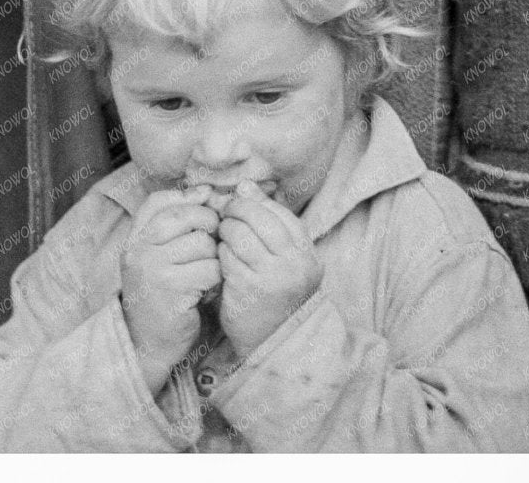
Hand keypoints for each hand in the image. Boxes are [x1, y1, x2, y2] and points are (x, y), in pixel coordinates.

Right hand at [119, 188, 222, 391]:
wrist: (147, 343)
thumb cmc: (159, 294)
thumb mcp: (156, 255)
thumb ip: (174, 223)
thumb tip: (207, 190)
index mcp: (133, 238)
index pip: (158, 201)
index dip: (187, 199)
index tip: (205, 208)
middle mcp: (138, 250)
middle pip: (186, 217)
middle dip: (208, 226)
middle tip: (212, 244)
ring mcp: (154, 269)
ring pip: (202, 243)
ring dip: (214, 256)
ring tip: (207, 270)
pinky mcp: (173, 290)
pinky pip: (210, 269)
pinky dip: (216, 278)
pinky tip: (208, 288)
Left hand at [215, 181, 323, 359]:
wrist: (274, 343)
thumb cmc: (278, 293)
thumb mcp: (286, 259)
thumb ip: (269, 222)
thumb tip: (245, 185)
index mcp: (307, 254)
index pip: (278, 212)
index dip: (254, 202)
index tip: (241, 201)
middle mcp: (293, 265)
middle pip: (257, 218)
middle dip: (236, 210)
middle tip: (227, 214)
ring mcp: (271, 278)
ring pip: (238, 234)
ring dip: (226, 231)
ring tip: (225, 236)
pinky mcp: (246, 290)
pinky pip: (226, 257)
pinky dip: (221, 253)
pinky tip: (223, 258)